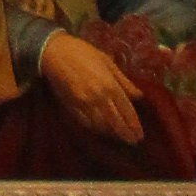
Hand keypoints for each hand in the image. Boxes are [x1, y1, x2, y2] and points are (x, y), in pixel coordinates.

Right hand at [34, 27, 141, 141]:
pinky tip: (102, 131)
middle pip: (115, 121)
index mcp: (110, 85)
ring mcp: (84, 104)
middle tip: (133, 142)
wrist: (55, 53)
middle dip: (125, 133)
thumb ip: (123, 81)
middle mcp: (99, 98)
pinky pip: (87, 123)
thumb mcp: (107, 62)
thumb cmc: (83, 53)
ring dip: (112, 133)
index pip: (126, 110)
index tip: (139, 135)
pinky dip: (96, 129)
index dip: (134, 124)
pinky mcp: (71, 107)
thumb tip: (139, 96)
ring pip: (102, 125)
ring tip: (120, 138)